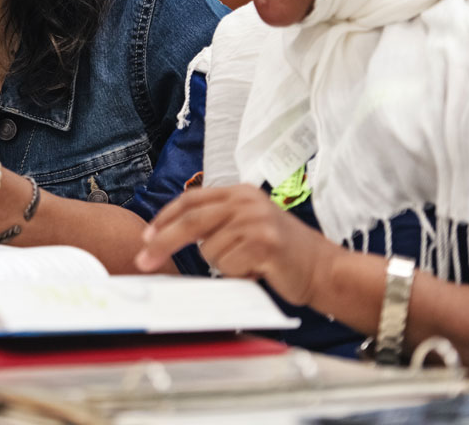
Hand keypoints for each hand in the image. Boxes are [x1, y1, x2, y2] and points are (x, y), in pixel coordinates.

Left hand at [134, 184, 337, 306]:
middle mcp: (246, 201)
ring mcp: (256, 221)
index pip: (191, 200)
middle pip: (191, 221)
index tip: (146, 236)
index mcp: (240, 193)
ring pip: (210, 250)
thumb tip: (168, 234)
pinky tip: (258, 271)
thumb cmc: (281, 253)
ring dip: (223, 265)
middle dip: (163, 241)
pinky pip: (228, 265)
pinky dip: (238, 275)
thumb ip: (217, 222)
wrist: (324, 269)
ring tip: (249, 264)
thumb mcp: (248, 224)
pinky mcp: (264, 243)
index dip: (165, 218)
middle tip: (143, 259)